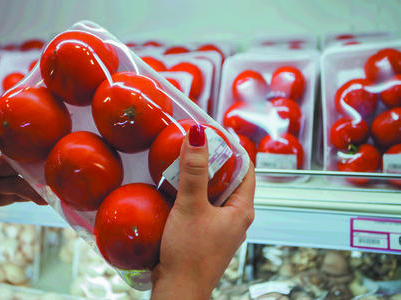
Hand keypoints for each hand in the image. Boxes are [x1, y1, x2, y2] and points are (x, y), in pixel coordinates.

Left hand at [0, 124, 46, 247]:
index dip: (15, 137)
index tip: (36, 137)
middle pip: (11, 162)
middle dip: (29, 167)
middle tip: (49, 171)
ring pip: (14, 181)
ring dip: (30, 187)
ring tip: (46, 193)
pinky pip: (12, 196)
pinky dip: (26, 198)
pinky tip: (39, 199)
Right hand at [151, 125, 255, 299]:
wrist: (178, 290)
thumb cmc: (190, 253)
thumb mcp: (191, 206)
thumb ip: (193, 171)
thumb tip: (198, 136)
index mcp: (241, 210)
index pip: (246, 170)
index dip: (234, 150)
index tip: (217, 135)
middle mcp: (235, 218)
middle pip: (229, 181)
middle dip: (213, 162)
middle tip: (196, 146)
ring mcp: (220, 228)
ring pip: (214, 195)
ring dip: (200, 179)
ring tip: (183, 164)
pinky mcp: (205, 236)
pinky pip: (202, 208)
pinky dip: (192, 196)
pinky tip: (175, 190)